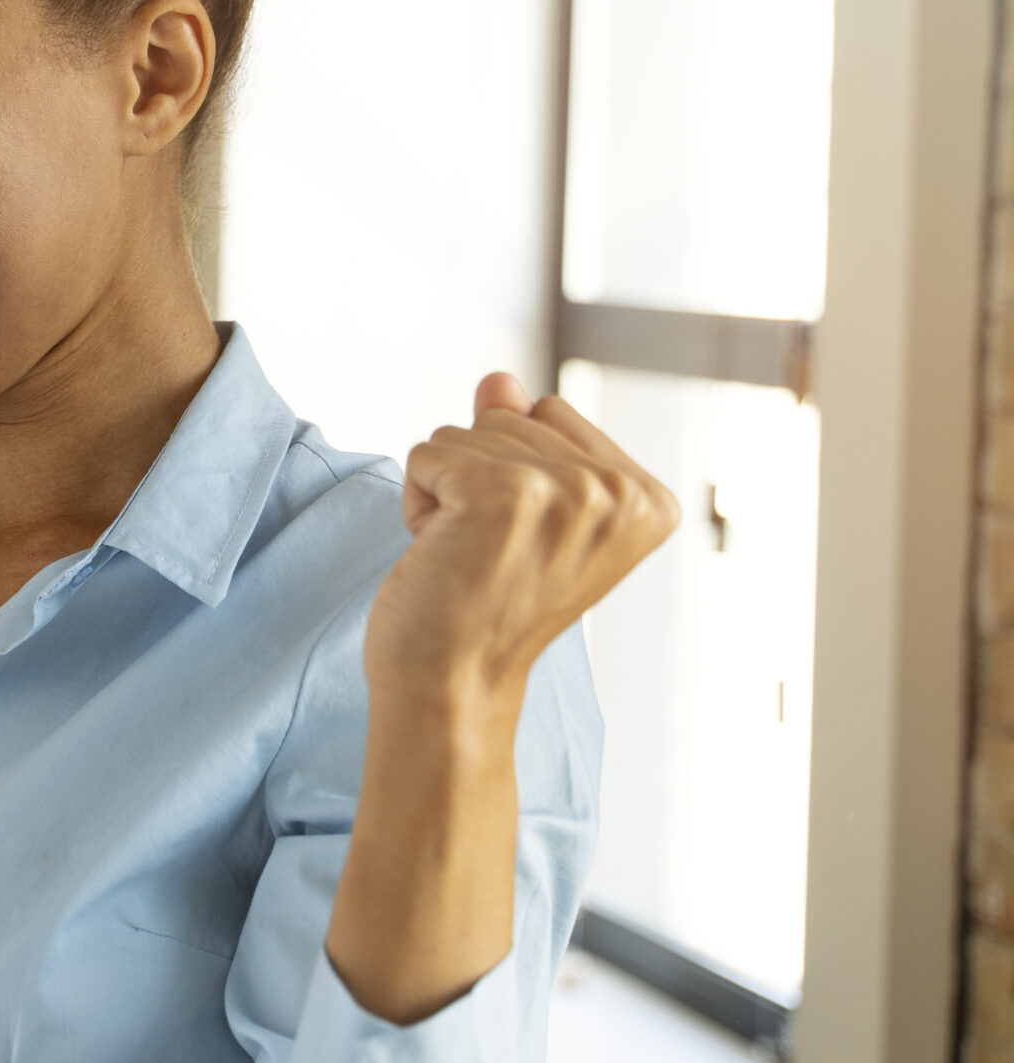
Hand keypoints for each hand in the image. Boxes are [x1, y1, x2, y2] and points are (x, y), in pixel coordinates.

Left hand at [366, 374, 679, 729]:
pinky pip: (428, 453)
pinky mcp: (504, 492)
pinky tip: (441, 554)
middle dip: (476, 479)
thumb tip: (500, 379)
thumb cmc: (484, 605)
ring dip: (445, 493)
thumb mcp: (522, 513)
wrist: (452, 683)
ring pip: (463, 432)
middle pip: (507, 415)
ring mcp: (567, 489)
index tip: (524, 540)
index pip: (550, 411)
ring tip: (468, 556)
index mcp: (647, 497)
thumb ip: (522, 437)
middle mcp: (619, 491)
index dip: (515, 471)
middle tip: (489, 554)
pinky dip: (416, 501)